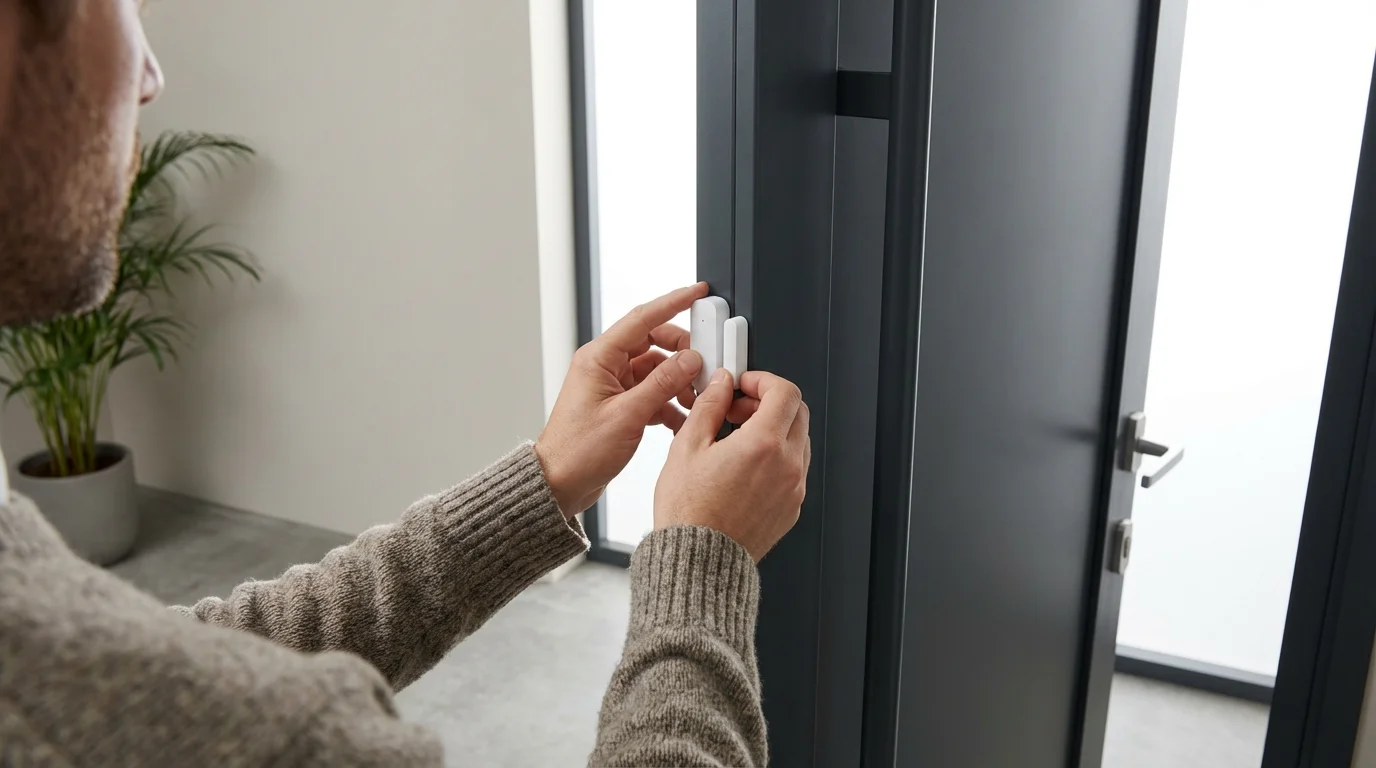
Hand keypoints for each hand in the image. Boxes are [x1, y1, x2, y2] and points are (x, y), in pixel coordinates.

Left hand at [535, 283, 707, 517]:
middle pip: (654, 343)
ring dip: (678, 383)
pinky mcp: (620, 406)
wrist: (560, 484)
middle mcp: (605, 367)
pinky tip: (682, 419)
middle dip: (682, 353)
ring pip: (656, 370)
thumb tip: (690, 360)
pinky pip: (652, 394)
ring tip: (696, 400)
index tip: (698, 292)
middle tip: (705, 365)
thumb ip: (661, 384)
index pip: (642, 318)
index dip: (673, 302)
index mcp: (599, 359)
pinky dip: (669, 404)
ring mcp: (613, 387)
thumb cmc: (577, 451)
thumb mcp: (627, 415)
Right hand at [654, 369, 811, 561]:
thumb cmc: (688, 513)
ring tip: (739, 440)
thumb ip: (710, 407)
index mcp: (763, 445)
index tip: (745, 385)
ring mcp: (793, 489)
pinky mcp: (792, 508)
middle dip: (769, 402)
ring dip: (775, 429)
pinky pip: (794, 470)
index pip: (785, 392)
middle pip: (797, 412)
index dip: (763, 380)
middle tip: (738, 410)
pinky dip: (777, 457)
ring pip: (798, 441)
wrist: (698, 561)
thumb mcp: (687, 447)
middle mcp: (786, 466)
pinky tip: (746, 466)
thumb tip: (721, 385)